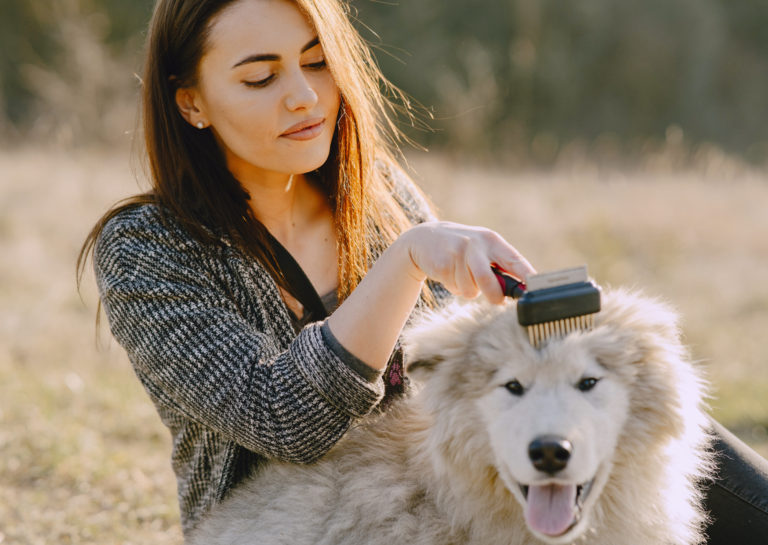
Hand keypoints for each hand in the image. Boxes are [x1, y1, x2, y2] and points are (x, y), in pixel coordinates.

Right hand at [398, 221, 535, 304]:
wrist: (424, 238)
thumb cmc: (462, 249)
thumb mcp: (482, 249)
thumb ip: (500, 265)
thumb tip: (520, 289)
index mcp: (491, 240)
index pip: (514, 259)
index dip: (526, 275)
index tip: (536, 289)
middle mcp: (475, 244)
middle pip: (488, 279)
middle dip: (494, 295)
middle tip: (497, 301)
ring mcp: (457, 253)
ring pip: (471, 289)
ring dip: (469, 291)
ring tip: (462, 277)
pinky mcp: (442, 263)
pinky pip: (455, 288)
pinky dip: (454, 288)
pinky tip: (449, 273)